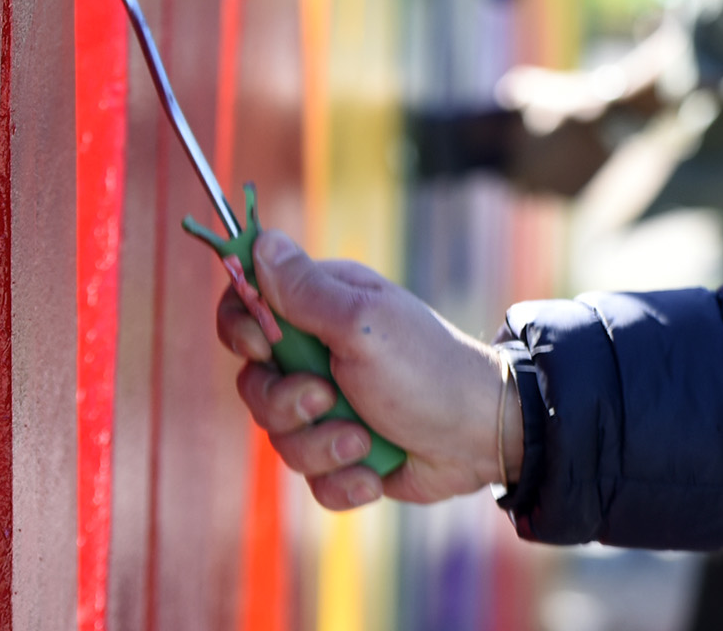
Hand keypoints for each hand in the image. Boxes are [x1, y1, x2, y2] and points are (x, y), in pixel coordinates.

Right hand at [216, 231, 517, 510]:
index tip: (262, 345)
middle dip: (285, 403)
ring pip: (280, 439)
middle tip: (326, 397)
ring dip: (321, 446)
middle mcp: (319, 355)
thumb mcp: (362, 323)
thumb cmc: (426, 368)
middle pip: (254, 383)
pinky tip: (374, 473)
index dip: (241, 328)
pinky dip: (343, 482)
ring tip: (364, 441)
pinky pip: (312, 480)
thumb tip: (261, 240)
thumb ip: (305, 292)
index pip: (248, 306)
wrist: (481, 435)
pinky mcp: (343, 454)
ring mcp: (330, 408)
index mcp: (322, 309)